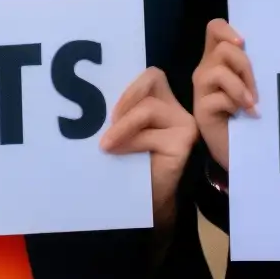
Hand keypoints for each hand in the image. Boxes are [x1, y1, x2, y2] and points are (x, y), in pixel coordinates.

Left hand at [98, 67, 197, 230]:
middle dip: (126, 98)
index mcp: (161, 99)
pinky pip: (151, 133)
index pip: (150, 75)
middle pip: (152, 80)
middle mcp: (176, 107)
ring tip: (106, 145)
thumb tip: (95, 98)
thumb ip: (119, 113)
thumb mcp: (121, 131)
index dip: (129, 86)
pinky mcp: (185, 141)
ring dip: (122, 126)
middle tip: (108, 121)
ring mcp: (184, 123)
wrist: (146, 203)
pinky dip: (131, 142)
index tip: (108, 110)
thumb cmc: (129, 164)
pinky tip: (118, 153)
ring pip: (148, 108)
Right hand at [191, 19, 257, 172]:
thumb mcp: (251, 84)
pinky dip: (236, 105)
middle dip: (245, 67)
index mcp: (216, 60)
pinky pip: (220, 97)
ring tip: (251, 104)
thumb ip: (249, 66)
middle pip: (224, 48)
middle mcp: (205, 70)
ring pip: (219, 71)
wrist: (239, 149)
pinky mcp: (201, 110)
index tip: (243, 43)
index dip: (227, 30)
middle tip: (255, 91)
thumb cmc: (247, 115)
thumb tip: (264, 50)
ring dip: (241, 88)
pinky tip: (245, 115)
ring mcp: (200, 90)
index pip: (214, 28)